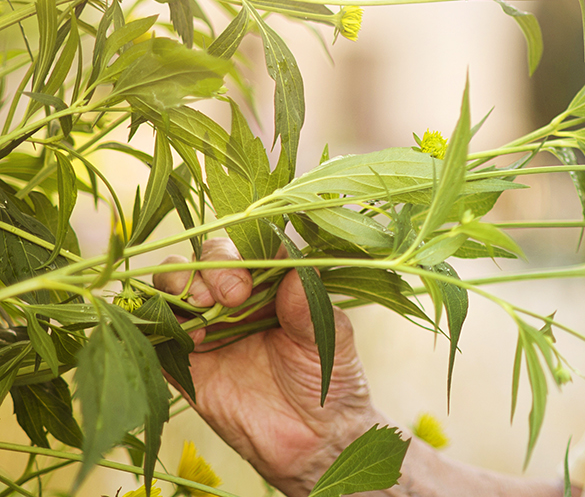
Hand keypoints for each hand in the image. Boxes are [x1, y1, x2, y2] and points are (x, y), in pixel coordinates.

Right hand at [154, 238, 377, 495]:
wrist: (312, 439)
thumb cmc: (329, 379)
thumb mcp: (329, 339)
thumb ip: (308, 306)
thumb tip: (293, 269)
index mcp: (273, 282)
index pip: (248, 244)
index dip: (243, 250)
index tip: (250, 278)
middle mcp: (236, 298)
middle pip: (204, 257)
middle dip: (210, 268)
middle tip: (231, 297)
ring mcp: (207, 327)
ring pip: (172, 285)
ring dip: (180, 288)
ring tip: (205, 314)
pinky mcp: (185, 362)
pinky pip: (156, 333)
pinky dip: (161, 325)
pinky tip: (191, 339)